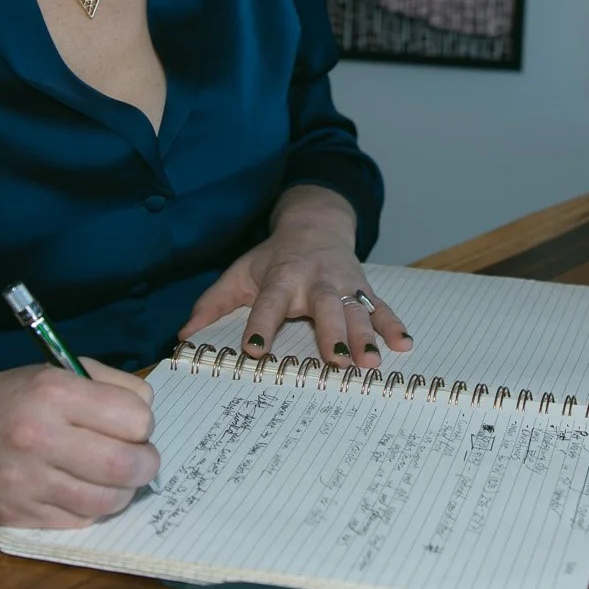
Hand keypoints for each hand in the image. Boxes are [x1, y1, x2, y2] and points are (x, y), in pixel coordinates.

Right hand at [0, 358, 157, 527]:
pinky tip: (79, 490)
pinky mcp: (17, 515)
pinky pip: (79, 521)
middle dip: (145, 464)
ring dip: (121, 491)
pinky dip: (90, 508)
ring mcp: (26, 481)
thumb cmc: (4, 399)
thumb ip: (108, 385)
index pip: (136, 418)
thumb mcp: (54, 372)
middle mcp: (40, 436)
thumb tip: (148, 416)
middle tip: (136, 459)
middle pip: (128, 465)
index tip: (131, 425)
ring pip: (108, 500)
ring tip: (109, 477)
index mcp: (54, 392)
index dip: (142, 424)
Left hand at [179, 186, 410, 370]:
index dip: (262, 325)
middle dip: (332, 333)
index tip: (255, 351)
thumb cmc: (274, 257)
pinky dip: (394, 325)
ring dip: (366, 336)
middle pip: (325, 306)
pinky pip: (381, 308)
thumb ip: (213, 304)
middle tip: (336, 361)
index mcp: (282, 277)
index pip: (270, 302)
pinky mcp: (364, 289)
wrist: (316, 225)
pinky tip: (404, 345)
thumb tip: (184, 337)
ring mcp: (345, 284)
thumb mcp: (240, 273)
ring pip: (357, 310)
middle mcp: (316, 280)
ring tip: (372, 363)